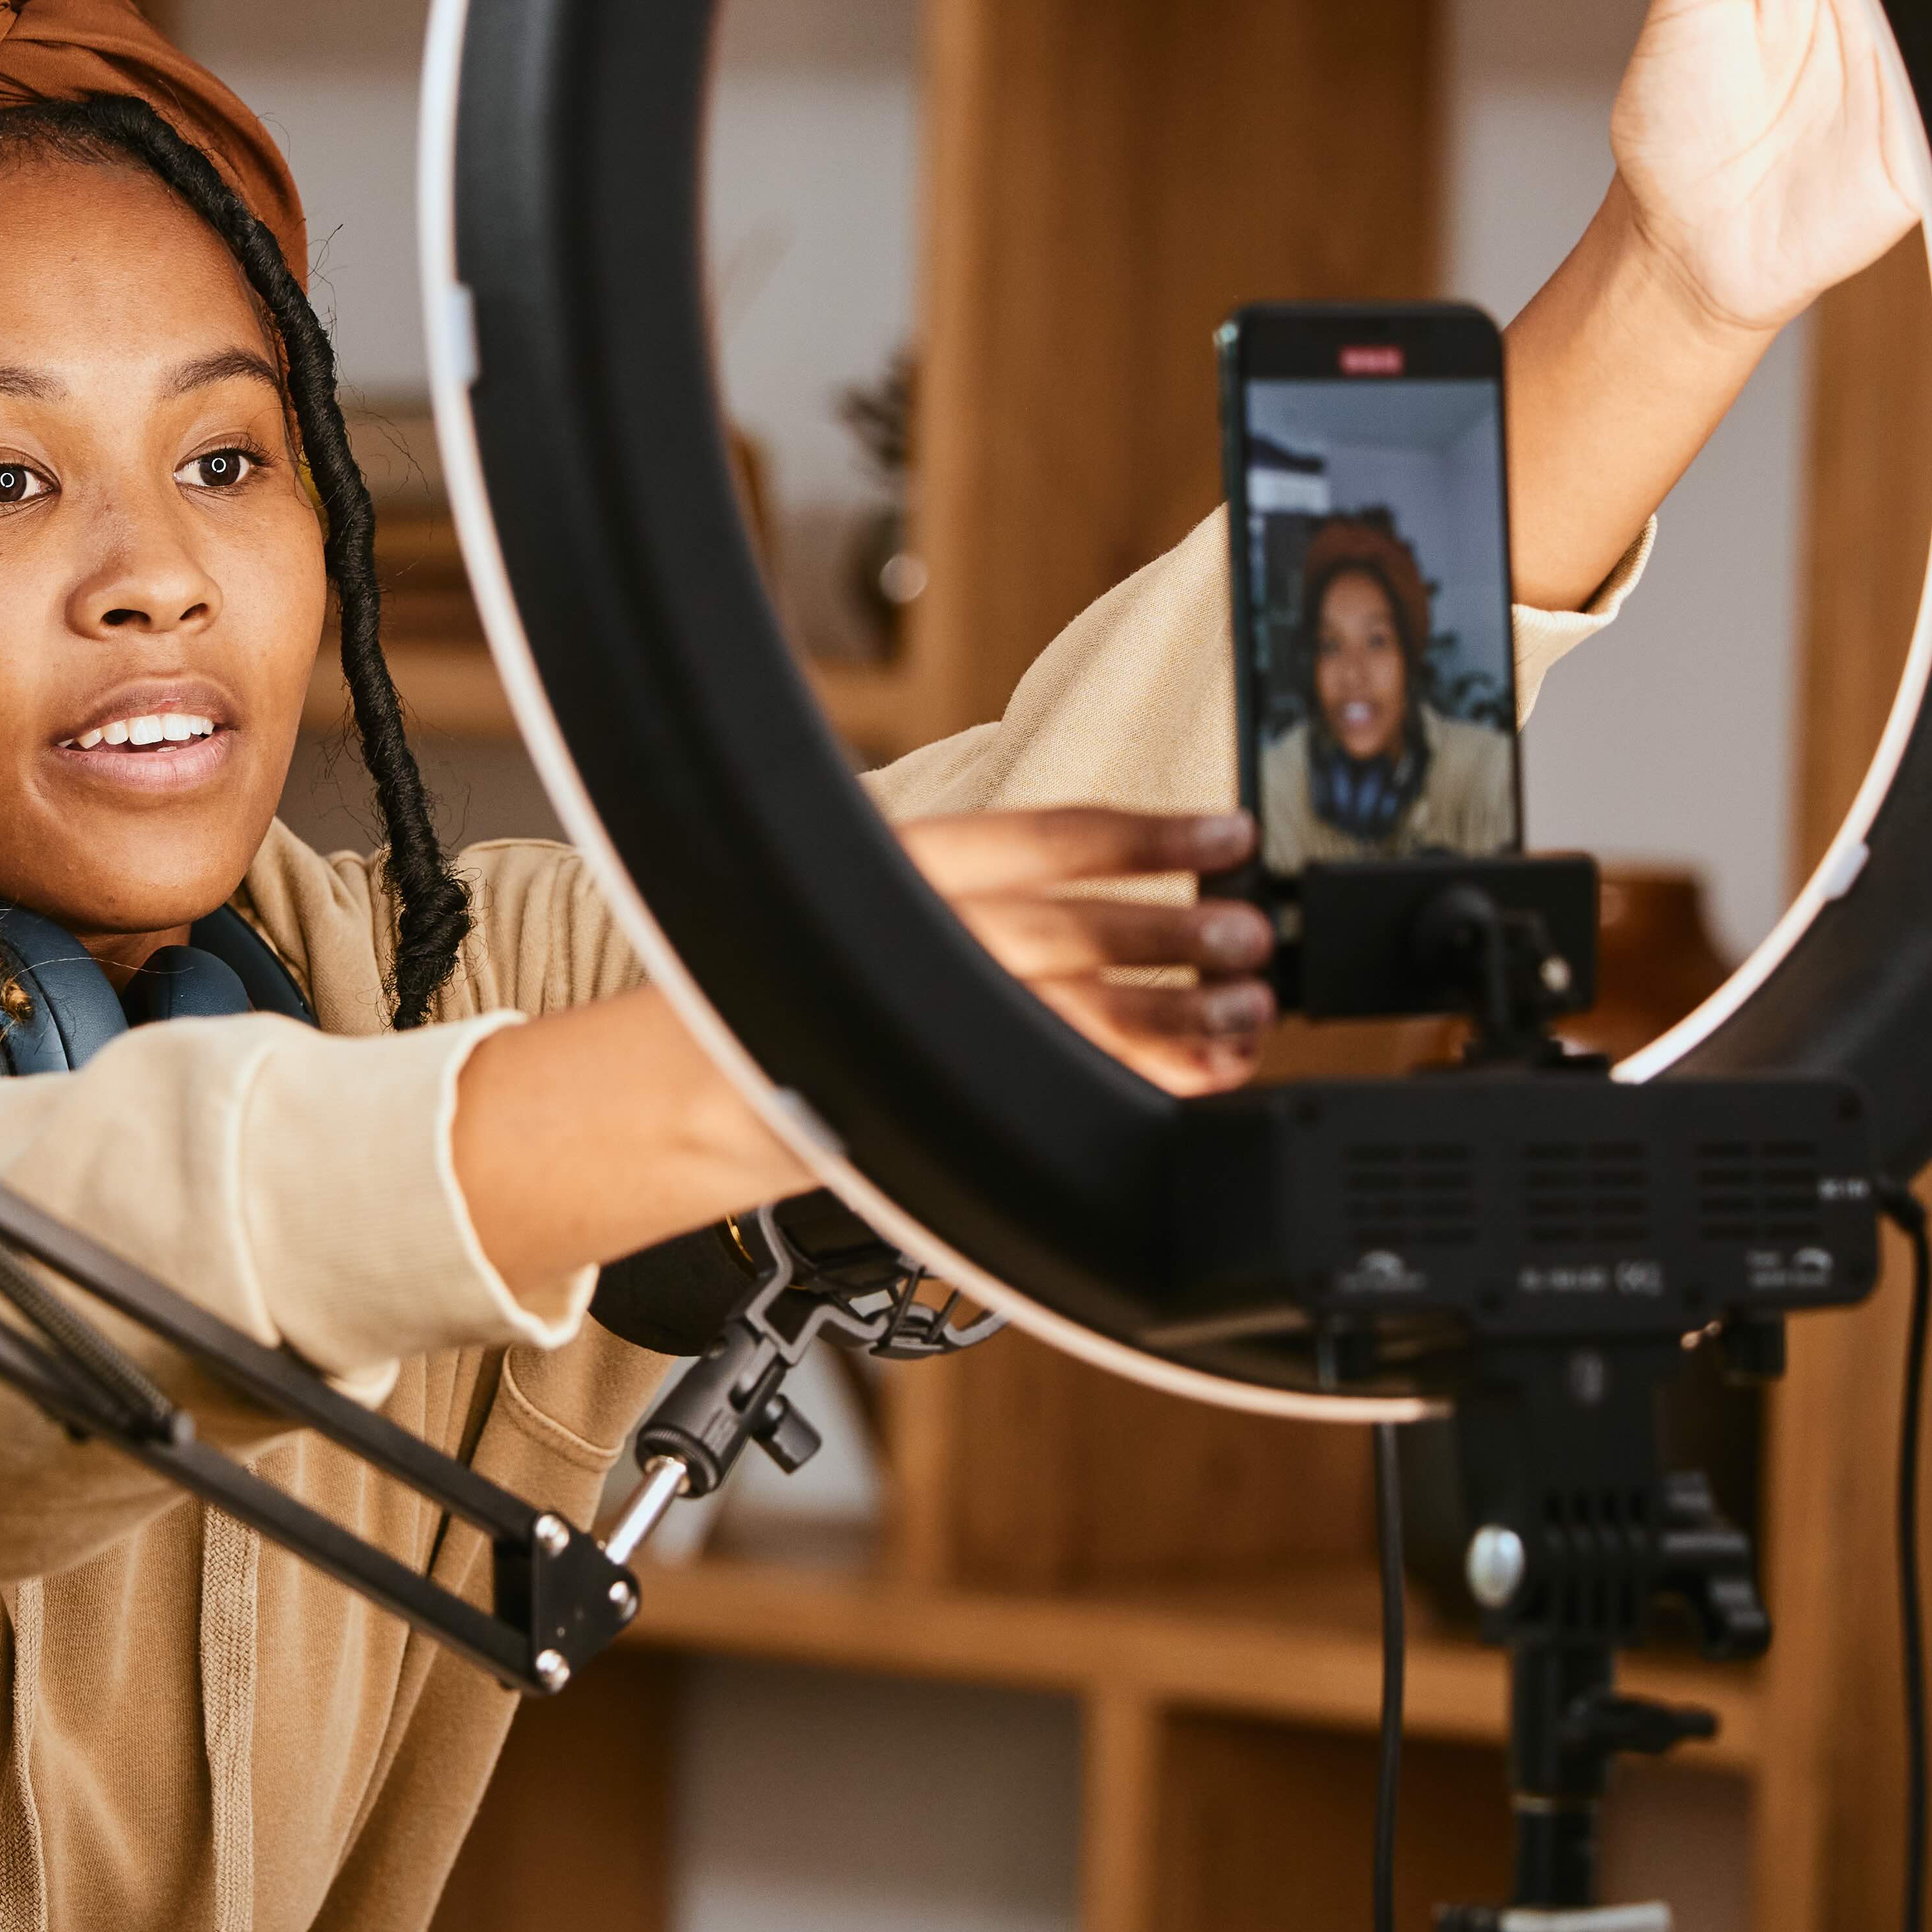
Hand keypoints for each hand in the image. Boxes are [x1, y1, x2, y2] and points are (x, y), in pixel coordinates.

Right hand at [448, 808, 1274, 1306]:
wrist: (677, 1094)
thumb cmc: (778, 993)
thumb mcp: (868, 914)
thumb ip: (975, 902)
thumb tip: (1117, 893)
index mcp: (899, 868)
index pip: (1037, 838)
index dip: (1141, 835)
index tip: (1224, 832)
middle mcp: (910, 939)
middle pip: (1067, 928)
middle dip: (1172, 932)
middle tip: (1254, 934)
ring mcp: (917, 1025)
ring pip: (1069, 1014)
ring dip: (1171, 1017)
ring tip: (1245, 1018)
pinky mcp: (927, 1099)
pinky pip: (1050, 1087)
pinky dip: (1131, 1083)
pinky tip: (1190, 1082)